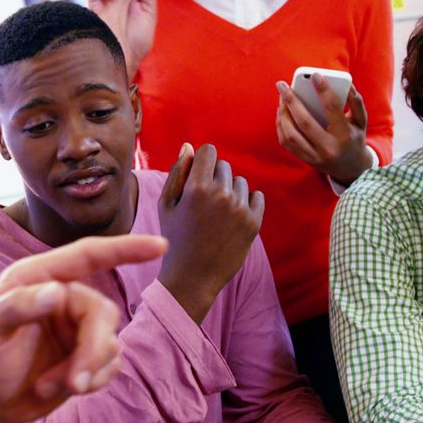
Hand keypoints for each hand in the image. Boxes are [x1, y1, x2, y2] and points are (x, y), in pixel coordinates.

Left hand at [0, 235, 168, 422]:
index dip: (125, 248)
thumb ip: (15, 306)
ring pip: (110, 342)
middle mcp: (62, 297)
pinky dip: (89, 381)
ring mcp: (77, 327)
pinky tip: (58, 388)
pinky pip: (110, 365)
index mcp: (38, 278)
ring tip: (48, 386)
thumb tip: (57, 292)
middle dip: (92, 350)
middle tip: (73, 382)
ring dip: (85, 370)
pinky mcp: (86, 355)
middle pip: (103, 312)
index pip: (88, 255)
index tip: (159, 244)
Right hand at [157, 143, 264, 322]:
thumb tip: (189, 146)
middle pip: (224, 166)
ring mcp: (240, 209)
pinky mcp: (254, 222)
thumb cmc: (175, 238)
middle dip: (214, 177)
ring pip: (240, 182)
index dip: (202, 161)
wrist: (193, 277)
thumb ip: (177, 172)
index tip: (197, 176)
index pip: (209, 151)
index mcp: (197, 187)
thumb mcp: (166, 204)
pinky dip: (247, 202)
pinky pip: (257, 196)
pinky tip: (233, 217)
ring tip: (217, 213)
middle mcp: (221, 194)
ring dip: (230, 190)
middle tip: (204, 202)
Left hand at [275, 73, 373, 186]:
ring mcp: (315, 156)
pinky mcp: (305, 159)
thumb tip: (345, 83)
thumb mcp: (361, 121)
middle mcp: (328, 147)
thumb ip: (355, 102)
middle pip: (304, 122)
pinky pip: (286, 142)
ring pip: (290, 134)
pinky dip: (281, 125)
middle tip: (282, 85)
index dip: (324, 91)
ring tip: (281, 98)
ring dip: (282, 114)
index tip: (315, 75)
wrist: (351, 169)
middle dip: (291, 101)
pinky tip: (281, 113)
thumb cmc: (355, 138)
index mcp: (345, 135)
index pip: (332, 109)